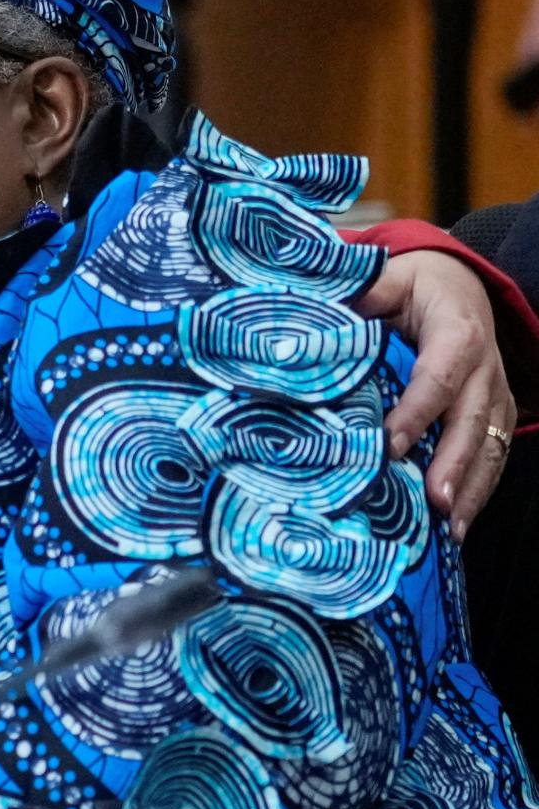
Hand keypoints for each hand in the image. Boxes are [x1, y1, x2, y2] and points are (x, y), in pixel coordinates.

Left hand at [360, 250, 518, 535]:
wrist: (462, 284)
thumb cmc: (416, 286)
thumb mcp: (388, 279)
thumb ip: (359, 298)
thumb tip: (311, 321)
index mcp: (457, 334)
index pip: (436, 379)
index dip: (415, 413)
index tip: (390, 446)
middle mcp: (485, 369)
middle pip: (470, 421)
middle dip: (452, 465)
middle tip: (433, 503)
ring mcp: (495, 395)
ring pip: (489, 445)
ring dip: (470, 489)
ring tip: (450, 529)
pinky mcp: (497, 413)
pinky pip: (494, 453)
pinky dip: (479, 488)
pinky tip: (458, 521)